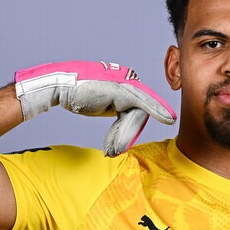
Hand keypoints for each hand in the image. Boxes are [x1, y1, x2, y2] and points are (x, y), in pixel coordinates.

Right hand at [14, 61, 176, 156]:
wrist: (60, 86)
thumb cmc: (77, 96)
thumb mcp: (102, 105)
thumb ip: (118, 111)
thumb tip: (126, 127)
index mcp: (124, 82)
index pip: (138, 107)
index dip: (131, 127)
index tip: (129, 140)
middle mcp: (128, 79)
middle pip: (140, 111)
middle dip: (126, 134)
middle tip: (111, 150)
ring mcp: (125, 82)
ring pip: (138, 113)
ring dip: (125, 135)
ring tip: (112, 148)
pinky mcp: (122, 88)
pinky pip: (143, 103)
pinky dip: (156, 111)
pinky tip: (169, 119)